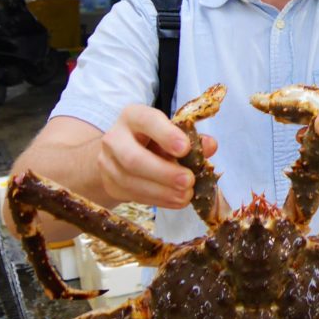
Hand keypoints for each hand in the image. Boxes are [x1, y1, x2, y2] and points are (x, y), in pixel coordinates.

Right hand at [98, 104, 217, 208]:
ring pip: (131, 181)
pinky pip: (133, 195)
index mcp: (133, 116)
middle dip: (164, 173)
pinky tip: (176, 201)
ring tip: (186, 195)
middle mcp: (115, 138)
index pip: (146, 121)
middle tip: (189, 181)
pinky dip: (158, 200)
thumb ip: (192, 137)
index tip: (185, 149)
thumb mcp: (172, 132)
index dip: (166, 135)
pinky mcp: (110, 184)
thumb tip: (210, 146)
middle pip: (133, 158)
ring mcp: (108, 163)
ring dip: (162, 191)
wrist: (122, 155)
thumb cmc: (154, 139)